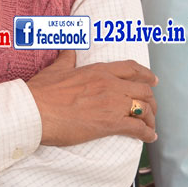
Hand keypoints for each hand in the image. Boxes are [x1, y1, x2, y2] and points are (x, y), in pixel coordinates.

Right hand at [26, 51, 157, 145]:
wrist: (35, 111)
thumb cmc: (42, 92)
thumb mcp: (56, 69)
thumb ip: (66, 58)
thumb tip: (69, 49)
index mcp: (99, 70)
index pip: (131, 69)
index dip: (146, 75)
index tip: (153, 81)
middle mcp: (110, 84)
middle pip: (143, 90)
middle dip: (151, 101)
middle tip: (151, 110)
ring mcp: (112, 103)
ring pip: (145, 108)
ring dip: (151, 119)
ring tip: (150, 127)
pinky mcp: (110, 123)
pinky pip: (137, 128)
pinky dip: (147, 133)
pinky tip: (148, 138)